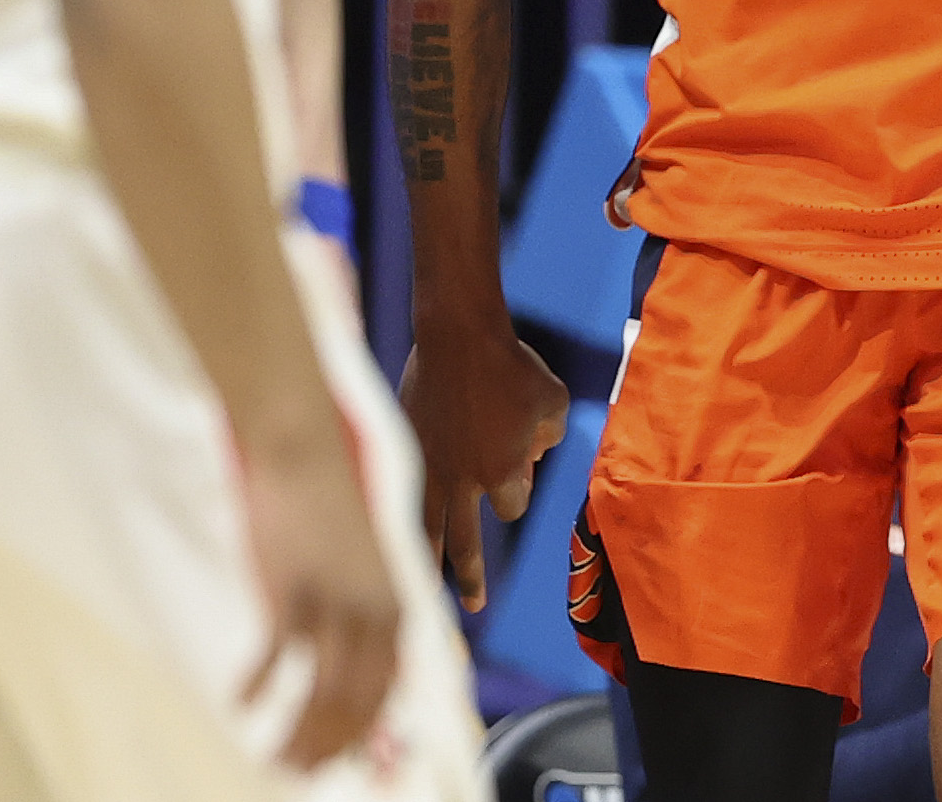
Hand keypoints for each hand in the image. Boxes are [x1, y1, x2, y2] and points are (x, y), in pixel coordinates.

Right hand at [237, 437, 402, 769]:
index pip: (385, 691)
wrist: (302, 447)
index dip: (361, 733)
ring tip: (275, 758)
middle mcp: (373, 609)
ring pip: (322, 691)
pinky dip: (259, 686)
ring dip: (298, 733)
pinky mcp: (292, 587)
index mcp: (394, 605)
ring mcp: (332, 600)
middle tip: (298, 770)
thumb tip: (351, 665)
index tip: (338, 760)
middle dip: (329, 744)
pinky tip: (242, 703)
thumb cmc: (326, 508)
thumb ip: (362, 614)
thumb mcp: (360, 565)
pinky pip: (277, 656)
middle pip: (356, 701)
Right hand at [398, 316, 570, 609]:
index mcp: (503, 475)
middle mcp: (464, 483)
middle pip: (467, 544)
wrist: (457, 334)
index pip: (513, 506)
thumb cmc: (513, 365)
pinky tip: (389, 534)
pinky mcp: (405, 448)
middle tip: (476, 606)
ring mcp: (430, 468)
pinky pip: (401, 493)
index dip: (518, 491)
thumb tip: (533, 453)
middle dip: (472, 578)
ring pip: (426, 528)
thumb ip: (550, 434)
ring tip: (421, 594)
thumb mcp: (552, 400)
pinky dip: (398, 517)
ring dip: (427, 563)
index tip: (517, 469)